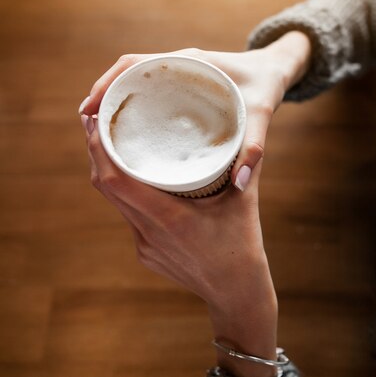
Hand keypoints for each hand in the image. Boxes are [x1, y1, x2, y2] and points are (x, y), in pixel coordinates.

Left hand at [78, 34, 310, 375]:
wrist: (235, 290)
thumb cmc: (242, 244)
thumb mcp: (244, 201)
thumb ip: (244, 164)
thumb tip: (244, 128)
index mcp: (169, 218)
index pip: (116, 180)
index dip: (99, 149)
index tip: (96, 121)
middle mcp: (149, 232)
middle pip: (106, 187)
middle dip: (96, 152)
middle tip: (96, 120)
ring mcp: (144, 245)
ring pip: (114, 202)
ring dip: (107, 172)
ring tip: (109, 142)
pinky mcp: (145, 252)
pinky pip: (128, 216)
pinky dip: (126, 193)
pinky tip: (135, 179)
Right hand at [80, 46, 290, 189]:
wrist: (277, 70)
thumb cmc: (267, 87)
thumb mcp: (261, 115)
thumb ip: (254, 148)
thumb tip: (239, 184)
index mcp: (189, 61)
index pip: (136, 64)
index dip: (109, 84)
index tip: (91, 109)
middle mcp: (178, 64)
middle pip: (128, 74)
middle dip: (104, 96)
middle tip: (88, 127)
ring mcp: (177, 73)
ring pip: (136, 83)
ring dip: (115, 101)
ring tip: (99, 133)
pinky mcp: (181, 85)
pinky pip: (149, 92)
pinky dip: (134, 106)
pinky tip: (128, 130)